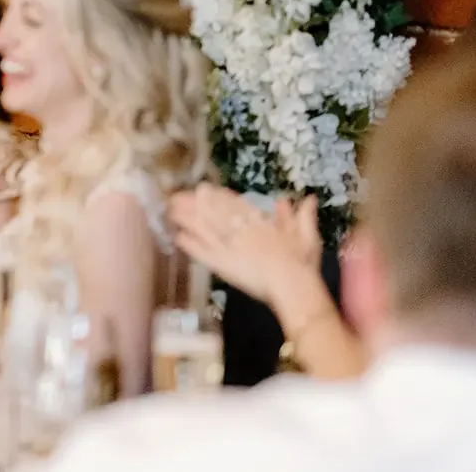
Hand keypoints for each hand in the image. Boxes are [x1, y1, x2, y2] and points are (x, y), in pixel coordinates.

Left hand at [169, 184, 321, 305]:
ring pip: (202, 228)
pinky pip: (200, 252)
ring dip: (185, 219)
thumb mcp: (306, 235)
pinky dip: (189, 244)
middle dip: (192, 203)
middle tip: (176, 196)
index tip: (204, 189)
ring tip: (170, 212)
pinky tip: (177, 237)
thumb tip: (303, 198)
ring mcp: (228, 246)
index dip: (215, 196)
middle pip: (211, 211)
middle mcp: (239, 230)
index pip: (232, 203)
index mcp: (258, 221)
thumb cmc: (301, 263)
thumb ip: (301, 216)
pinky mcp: (221, 264)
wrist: (291, 286)